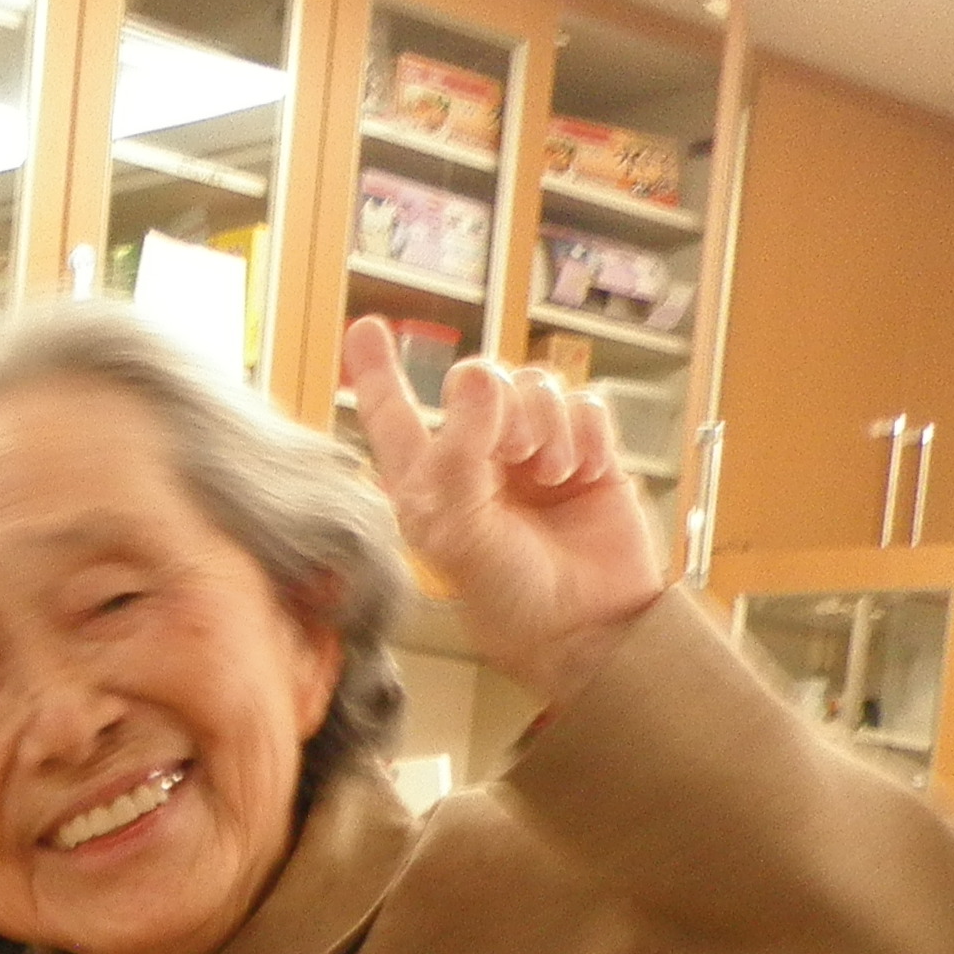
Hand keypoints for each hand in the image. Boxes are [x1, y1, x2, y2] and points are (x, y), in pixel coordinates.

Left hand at [343, 317, 665, 710]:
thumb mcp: (461, 533)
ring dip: (545, 422)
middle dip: (500, 403)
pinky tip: (583, 474)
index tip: (365, 328)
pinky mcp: (588, 454)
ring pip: (536, 385)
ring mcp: (535, 456)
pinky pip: (586, 404)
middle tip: (515, 453)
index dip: (378, 372)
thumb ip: (457, 455)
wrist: (588, 625)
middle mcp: (480, 462)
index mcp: (431, 484)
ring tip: (551, 476)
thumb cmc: (512, 596)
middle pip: (482, 379)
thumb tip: (480, 380)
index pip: (395, 416)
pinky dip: (585, 433)